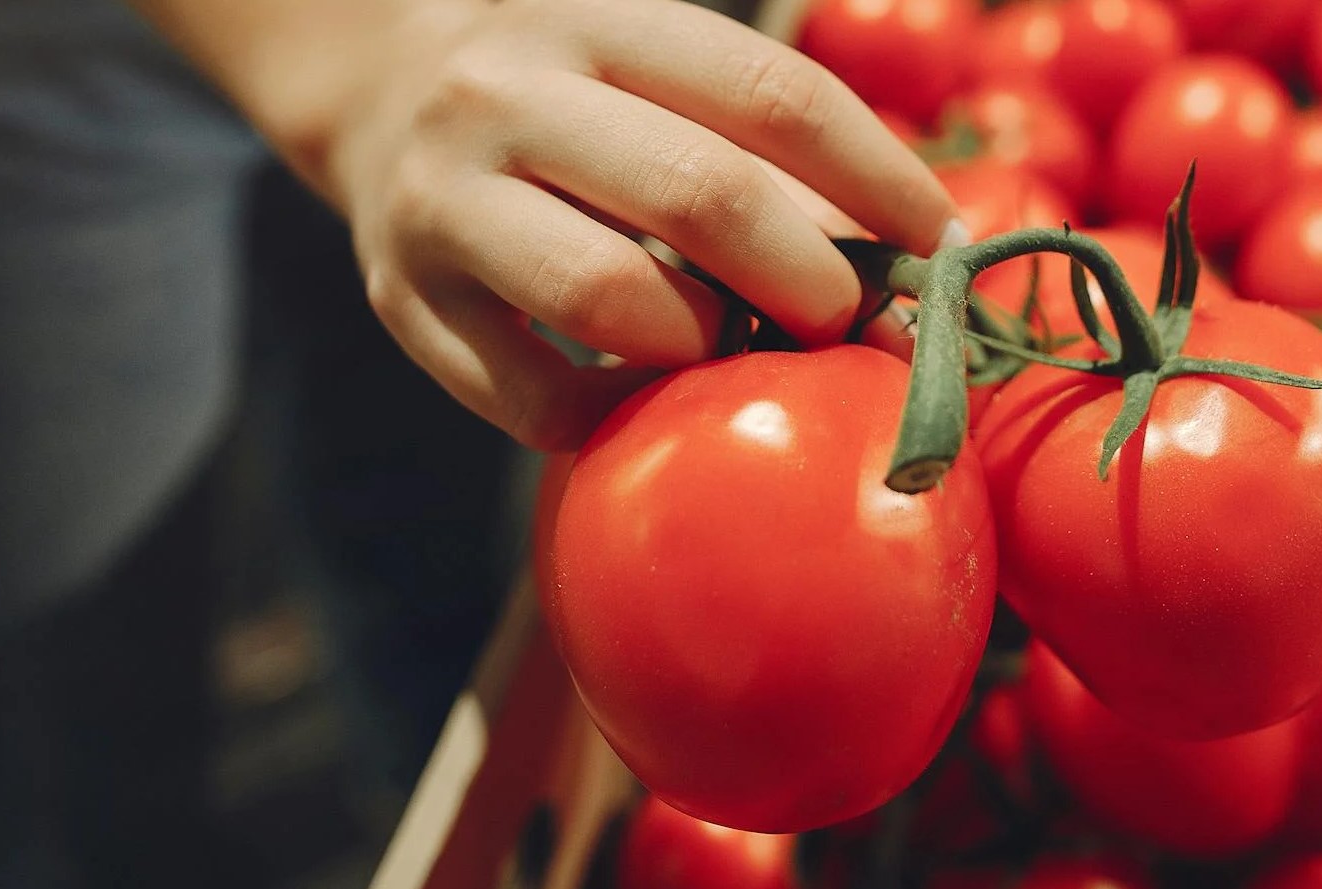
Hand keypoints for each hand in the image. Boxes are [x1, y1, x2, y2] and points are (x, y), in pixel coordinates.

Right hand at [328, 0, 960, 448]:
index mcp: (598, 20)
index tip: (943, 247)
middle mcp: (506, 94)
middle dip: (808, 280)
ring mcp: (440, 199)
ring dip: (709, 345)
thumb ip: (771, 164)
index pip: (775, 94)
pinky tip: (653, 397)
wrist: (379, 104)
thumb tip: (922, 282)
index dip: (880, 178)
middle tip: (848, 327)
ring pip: (610, 297)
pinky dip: (621, 415)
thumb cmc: (576, 109)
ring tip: (736, 350)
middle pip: (703, 194)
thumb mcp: (657, 85)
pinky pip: (539, 399)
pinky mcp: (403, 305)